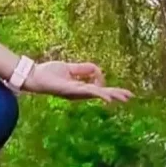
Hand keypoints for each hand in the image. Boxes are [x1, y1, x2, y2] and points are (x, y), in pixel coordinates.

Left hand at [19, 60, 133, 103]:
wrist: (34, 75)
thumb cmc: (50, 72)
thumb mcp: (71, 68)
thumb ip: (84, 69)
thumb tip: (98, 71)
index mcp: (80, 88)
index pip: (100, 89)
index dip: (110, 88)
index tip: (104, 78)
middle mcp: (80, 92)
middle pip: (101, 92)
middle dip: (116, 93)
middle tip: (130, 96)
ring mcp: (76, 92)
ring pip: (97, 93)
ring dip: (112, 94)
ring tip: (124, 98)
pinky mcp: (70, 90)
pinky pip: (87, 91)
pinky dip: (99, 94)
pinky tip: (108, 97)